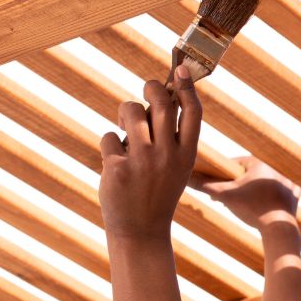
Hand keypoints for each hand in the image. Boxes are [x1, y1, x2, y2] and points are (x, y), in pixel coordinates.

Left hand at [98, 65, 201, 240]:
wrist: (141, 231)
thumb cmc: (157, 192)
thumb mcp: (176, 167)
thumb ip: (171, 136)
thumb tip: (158, 95)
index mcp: (187, 155)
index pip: (192, 112)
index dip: (187, 87)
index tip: (181, 69)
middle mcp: (167, 155)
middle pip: (159, 102)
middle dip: (150, 87)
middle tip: (146, 90)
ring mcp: (142, 161)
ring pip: (129, 112)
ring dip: (124, 115)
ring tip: (125, 130)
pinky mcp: (117, 167)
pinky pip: (108, 137)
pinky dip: (109, 145)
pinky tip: (115, 162)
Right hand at [188, 156, 300, 229]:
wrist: (277, 227)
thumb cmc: (251, 209)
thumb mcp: (224, 196)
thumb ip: (204, 186)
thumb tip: (184, 177)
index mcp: (259, 164)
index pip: (238, 163)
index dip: (226, 174)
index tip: (219, 184)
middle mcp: (275, 170)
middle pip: (253, 173)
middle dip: (241, 182)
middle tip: (230, 194)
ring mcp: (287, 183)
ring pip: (269, 182)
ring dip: (259, 187)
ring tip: (247, 200)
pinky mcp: (295, 196)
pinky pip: (287, 191)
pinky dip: (280, 194)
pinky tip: (274, 196)